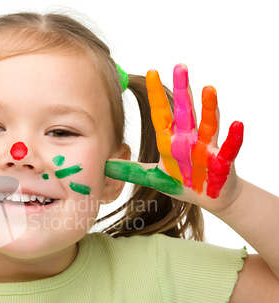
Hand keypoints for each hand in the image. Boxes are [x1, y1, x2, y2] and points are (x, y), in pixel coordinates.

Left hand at [104, 63, 243, 211]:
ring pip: (208, 124)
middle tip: (180, 66)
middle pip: (185, 111)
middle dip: (182, 90)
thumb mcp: (153, 178)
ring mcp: (206, 149)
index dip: (156, 95)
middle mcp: (189, 139)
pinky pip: (229, 148)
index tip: (151, 71)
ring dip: (209, 107)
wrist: (208, 197)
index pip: (162, 114)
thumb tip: (105, 166)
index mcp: (171, 141)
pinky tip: (237, 124)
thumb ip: (131, 171)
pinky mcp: (222, 162)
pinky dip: (234, 137)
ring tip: (208, 88)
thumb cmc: (181, 182)